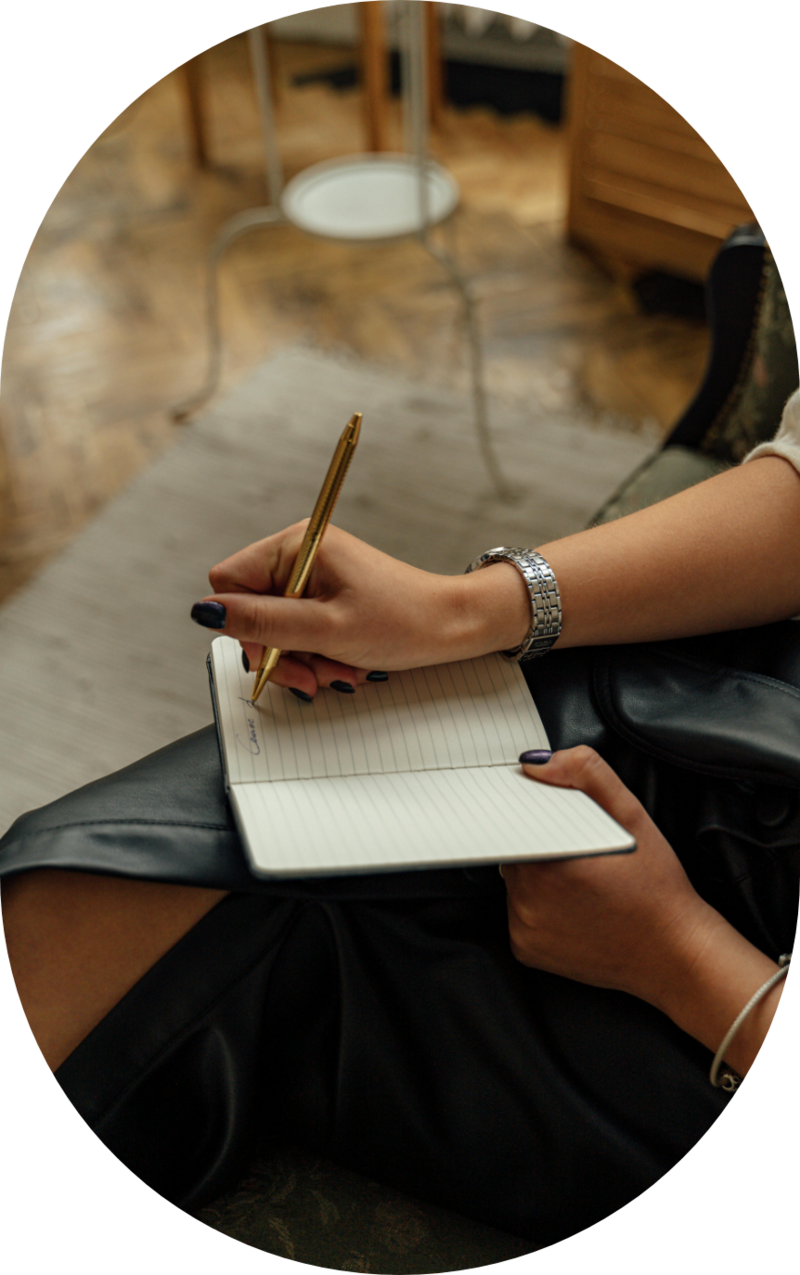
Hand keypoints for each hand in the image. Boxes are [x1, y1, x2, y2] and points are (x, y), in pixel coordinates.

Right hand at [193, 522, 530, 697]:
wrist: (455, 627)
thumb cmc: (402, 620)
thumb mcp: (326, 628)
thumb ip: (262, 622)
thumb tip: (206, 612)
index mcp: (296, 545)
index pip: (228, 582)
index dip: (243, 625)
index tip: (276, 653)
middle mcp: (300, 554)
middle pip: (251, 611)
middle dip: (279, 650)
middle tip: (312, 674)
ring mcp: (315, 577)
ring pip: (276, 628)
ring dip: (302, 659)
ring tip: (338, 670)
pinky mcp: (328, 597)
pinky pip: (301, 632)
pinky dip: (317, 655)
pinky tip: (343, 665)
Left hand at [501, 746, 720, 1012]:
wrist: (674, 955)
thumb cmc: (657, 888)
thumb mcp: (632, 817)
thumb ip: (587, 775)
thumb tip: (537, 764)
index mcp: (550, 860)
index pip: (517, 820)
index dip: (537, 816)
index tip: (561, 823)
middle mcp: (529, 897)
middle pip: (515, 849)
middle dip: (540, 844)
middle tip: (582, 856)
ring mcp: (524, 927)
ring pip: (516, 881)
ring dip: (538, 876)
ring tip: (581, 883)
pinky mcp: (525, 949)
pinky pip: (520, 914)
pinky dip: (538, 908)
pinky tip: (574, 909)